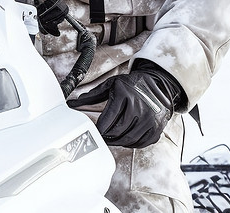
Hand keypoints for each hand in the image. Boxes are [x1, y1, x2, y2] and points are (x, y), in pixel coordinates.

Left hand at [68, 62, 182, 147]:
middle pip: (117, 131)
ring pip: (128, 139)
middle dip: (107, 136)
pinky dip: (130, 143)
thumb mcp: (111, 85)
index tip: (95, 130)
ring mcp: (150, 119)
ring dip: (117, 142)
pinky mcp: (156, 128)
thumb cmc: (130, 85)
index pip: (108, 119)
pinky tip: (125, 138)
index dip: (99, 128)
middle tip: (102, 136)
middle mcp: (139, 107)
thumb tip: (72, 103)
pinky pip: (140, 143)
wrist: (157, 85)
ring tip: (112, 138)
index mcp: (125, 95)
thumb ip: (92, 96)